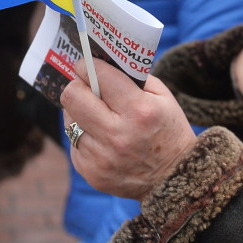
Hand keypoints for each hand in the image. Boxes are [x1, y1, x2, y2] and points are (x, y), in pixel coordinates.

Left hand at [61, 61, 196, 199]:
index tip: (86, 65)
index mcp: (139, 111)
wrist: (173, 180)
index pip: (98, 76)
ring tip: (97, 116)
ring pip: (69, 119)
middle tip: (86, 88)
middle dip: (77, 86)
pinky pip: (73, 143)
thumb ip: (132, 76)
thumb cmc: (168, 131)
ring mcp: (101, 157)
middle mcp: (117, 135)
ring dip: (80, 113)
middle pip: (72, 96)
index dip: (88, 66)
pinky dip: (84, 136)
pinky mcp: (91, 173)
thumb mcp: (162, 97)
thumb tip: (102, 62)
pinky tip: (101, 139)